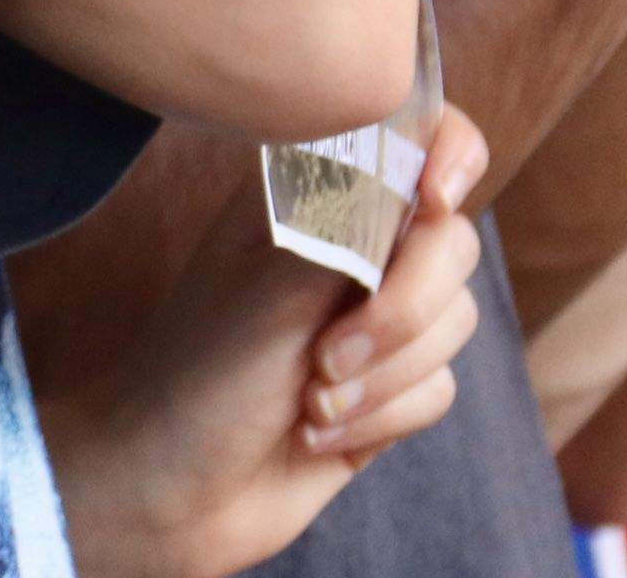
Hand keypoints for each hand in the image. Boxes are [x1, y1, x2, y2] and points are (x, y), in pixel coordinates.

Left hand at [48, 112, 493, 577]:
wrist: (172, 492)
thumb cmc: (200, 370)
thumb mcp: (272, 282)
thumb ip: (357, 221)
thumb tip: (422, 166)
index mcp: (312, 192)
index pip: (417, 134)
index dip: (449, 154)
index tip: (434, 200)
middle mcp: (352, 245)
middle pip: (453, 242)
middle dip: (403, 309)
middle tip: (326, 354)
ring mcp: (374, 317)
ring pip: (454, 321)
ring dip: (384, 375)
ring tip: (311, 400)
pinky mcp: (390, 386)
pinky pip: (439, 387)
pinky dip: (383, 416)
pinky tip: (316, 431)